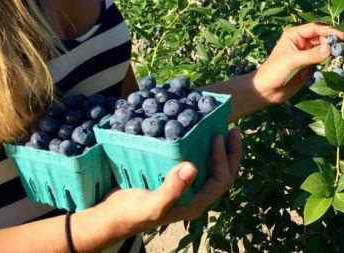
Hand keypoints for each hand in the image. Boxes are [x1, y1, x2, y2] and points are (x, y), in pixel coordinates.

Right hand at [98, 128, 241, 234]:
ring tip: (219, 128)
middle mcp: (194, 195)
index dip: (223, 158)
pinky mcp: (173, 178)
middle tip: (232, 129)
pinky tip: (194, 134)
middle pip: (221, 173)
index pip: (220, 180)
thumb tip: (192, 167)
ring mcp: (184, 187)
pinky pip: (194, 161)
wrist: (111, 216)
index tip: (217, 136)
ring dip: (217, 149)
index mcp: (195, 204)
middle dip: (230, 153)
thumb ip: (172, 190)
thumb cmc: (131, 213)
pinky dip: (199, 148)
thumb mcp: (151, 204)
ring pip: (210, 167)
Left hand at [252, 22, 343, 104]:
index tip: (343, 37)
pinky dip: (329, 64)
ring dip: (332, 54)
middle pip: (322, 39)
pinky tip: (337, 67)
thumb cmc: (274, 71)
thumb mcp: (292, 61)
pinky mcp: (309, 67)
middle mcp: (302, 42)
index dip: (329, 31)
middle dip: (332, 42)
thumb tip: (330, 48)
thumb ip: (311, 55)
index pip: (315, 29)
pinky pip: (322, 62)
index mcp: (295, 35)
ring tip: (343, 58)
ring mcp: (306, 55)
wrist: (266, 90)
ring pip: (324, 51)